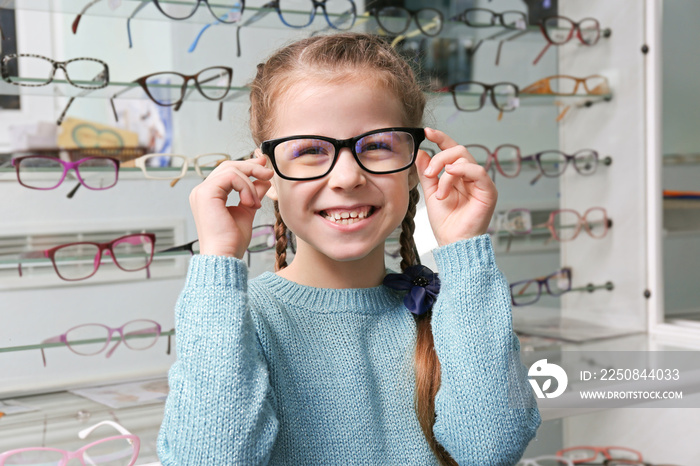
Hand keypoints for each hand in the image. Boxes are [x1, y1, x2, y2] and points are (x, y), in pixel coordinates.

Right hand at [188, 155, 272, 257]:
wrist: (225, 255)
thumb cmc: (232, 240)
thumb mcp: (247, 211)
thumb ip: (253, 194)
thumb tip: (264, 179)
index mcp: (210, 195)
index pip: (228, 172)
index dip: (247, 166)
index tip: (265, 167)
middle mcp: (202, 191)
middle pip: (228, 166)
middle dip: (252, 167)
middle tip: (269, 173)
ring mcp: (202, 191)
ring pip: (231, 170)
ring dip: (251, 184)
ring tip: (256, 204)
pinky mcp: (206, 193)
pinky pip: (231, 177)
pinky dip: (246, 187)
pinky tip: (250, 203)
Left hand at [415, 127, 496, 245]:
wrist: (452, 242)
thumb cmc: (445, 222)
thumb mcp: (430, 193)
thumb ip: (427, 173)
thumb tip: (421, 152)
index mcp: (458, 175)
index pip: (451, 150)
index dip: (440, 138)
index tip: (427, 132)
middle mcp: (470, 176)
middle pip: (458, 150)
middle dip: (439, 158)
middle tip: (429, 174)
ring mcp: (480, 182)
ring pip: (464, 159)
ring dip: (446, 172)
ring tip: (439, 193)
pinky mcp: (488, 190)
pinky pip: (478, 171)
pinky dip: (460, 172)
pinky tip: (448, 183)